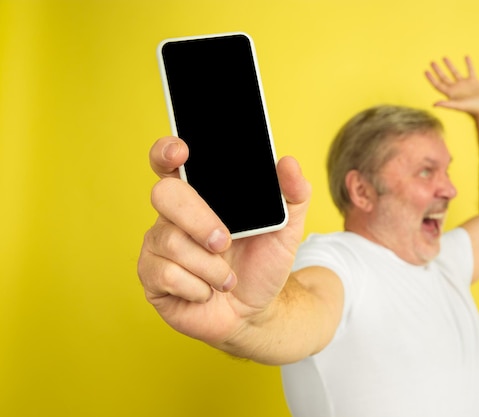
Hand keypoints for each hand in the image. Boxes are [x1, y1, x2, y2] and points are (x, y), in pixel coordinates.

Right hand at [137, 136, 310, 347]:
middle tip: (224, 242)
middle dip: (199, 219)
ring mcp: (158, 245)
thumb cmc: (262, 264)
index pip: (170, 161)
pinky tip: (208, 292)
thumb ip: (294, 194)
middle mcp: (173, 215)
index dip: (168, 151)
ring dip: (211, 267)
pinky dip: (199, 288)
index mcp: (200, 194)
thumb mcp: (287, 230)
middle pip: (164, 195)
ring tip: (227, 279)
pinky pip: (167, 274)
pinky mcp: (152, 277)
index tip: (182, 153)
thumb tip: (288, 163)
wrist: (255, 310)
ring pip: (172, 242)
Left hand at [425, 56, 478, 117]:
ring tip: (444, 57)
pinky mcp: (474, 81)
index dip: (431, 78)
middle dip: (438, 70)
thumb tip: (434, 104)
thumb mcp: (458, 105)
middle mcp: (456, 88)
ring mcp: (464, 84)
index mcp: (451, 94)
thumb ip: (446, 104)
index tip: (426, 71)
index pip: (438, 85)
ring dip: (450, 65)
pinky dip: (469, 64)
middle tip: (432, 62)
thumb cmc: (472, 108)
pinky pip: (470, 70)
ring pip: (455, 72)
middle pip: (444, 78)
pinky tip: (466, 57)